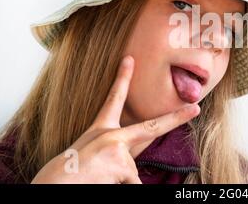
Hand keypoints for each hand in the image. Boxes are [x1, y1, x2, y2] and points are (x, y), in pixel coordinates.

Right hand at [31, 55, 199, 183]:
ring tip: (99, 181)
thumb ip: (117, 149)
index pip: (113, 99)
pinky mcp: (121, 165)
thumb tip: (139, 157)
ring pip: (134, 172)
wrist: (51, 185)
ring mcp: (117, 148)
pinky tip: (105, 185)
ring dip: (121, 182)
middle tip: (196, 108)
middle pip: (152, 126)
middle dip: (177, 118)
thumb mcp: (91, 154)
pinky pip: (135, 184)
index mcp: (101, 130)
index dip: (123, 78)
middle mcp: (111, 135)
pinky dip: (123, 188)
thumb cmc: (68, 175)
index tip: (130, 59)